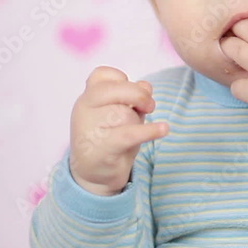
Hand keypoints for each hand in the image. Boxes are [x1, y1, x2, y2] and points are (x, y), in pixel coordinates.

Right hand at [68, 66, 168, 195]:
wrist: (96, 173)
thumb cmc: (112, 135)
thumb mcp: (123, 111)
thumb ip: (133, 95)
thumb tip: (146, 86)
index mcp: (88, 96)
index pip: (102, 74)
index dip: (122, 79)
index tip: (132, 90)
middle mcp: (84, 109)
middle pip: (117, 89)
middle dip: (139, 95)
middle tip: (149, 107)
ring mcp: (90, 128)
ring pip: (125, 113)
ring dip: (138, 122)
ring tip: (131, 132)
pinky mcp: (103, 147)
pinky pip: (129, 134)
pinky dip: (149, 131)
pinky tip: (163, 129)